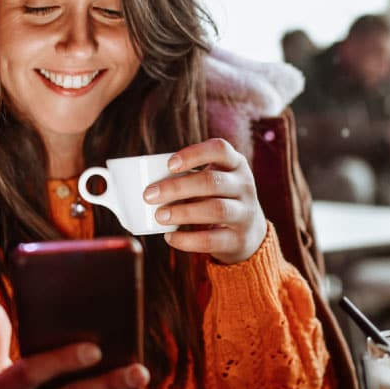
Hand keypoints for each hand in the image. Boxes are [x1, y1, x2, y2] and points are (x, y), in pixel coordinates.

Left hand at [144, 138, 266, 263]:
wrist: (250, 233)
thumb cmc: (218, 199)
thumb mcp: (213, 181)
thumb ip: (187, 178)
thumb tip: (139, 187)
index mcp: (235, 164)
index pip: (220, 149)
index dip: (194, 154)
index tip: (169, 164)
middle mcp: (244, 186)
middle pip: (212, 182)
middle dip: (177, 188)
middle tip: (149, 195)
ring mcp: (245, 213)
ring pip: (215, 209)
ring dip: (182, 212)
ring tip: (159, 216)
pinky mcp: (239, 239)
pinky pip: (212, 240)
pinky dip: (187, 239)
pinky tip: (169, 237)